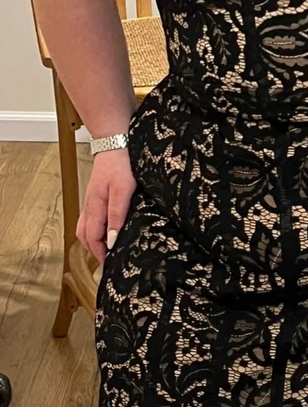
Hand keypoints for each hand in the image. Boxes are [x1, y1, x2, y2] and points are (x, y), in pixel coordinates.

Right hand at [76, 148, 135, 263]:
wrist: (114, 142)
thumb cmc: (120, 164)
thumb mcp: (123, 191)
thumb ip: (117, 215)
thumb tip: (111, 240)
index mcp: (94, 207)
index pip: (92, 239)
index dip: (100, 254)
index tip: (110, 264)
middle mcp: (89, 206)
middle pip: (84, 236)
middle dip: (93, 251)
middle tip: (107, 260)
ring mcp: (91, 200)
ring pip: (85, 227)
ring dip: (93, 240)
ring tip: (106, 248)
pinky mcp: (96, 195)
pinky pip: (90, 217)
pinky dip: (95, 228)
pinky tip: (106, 228)